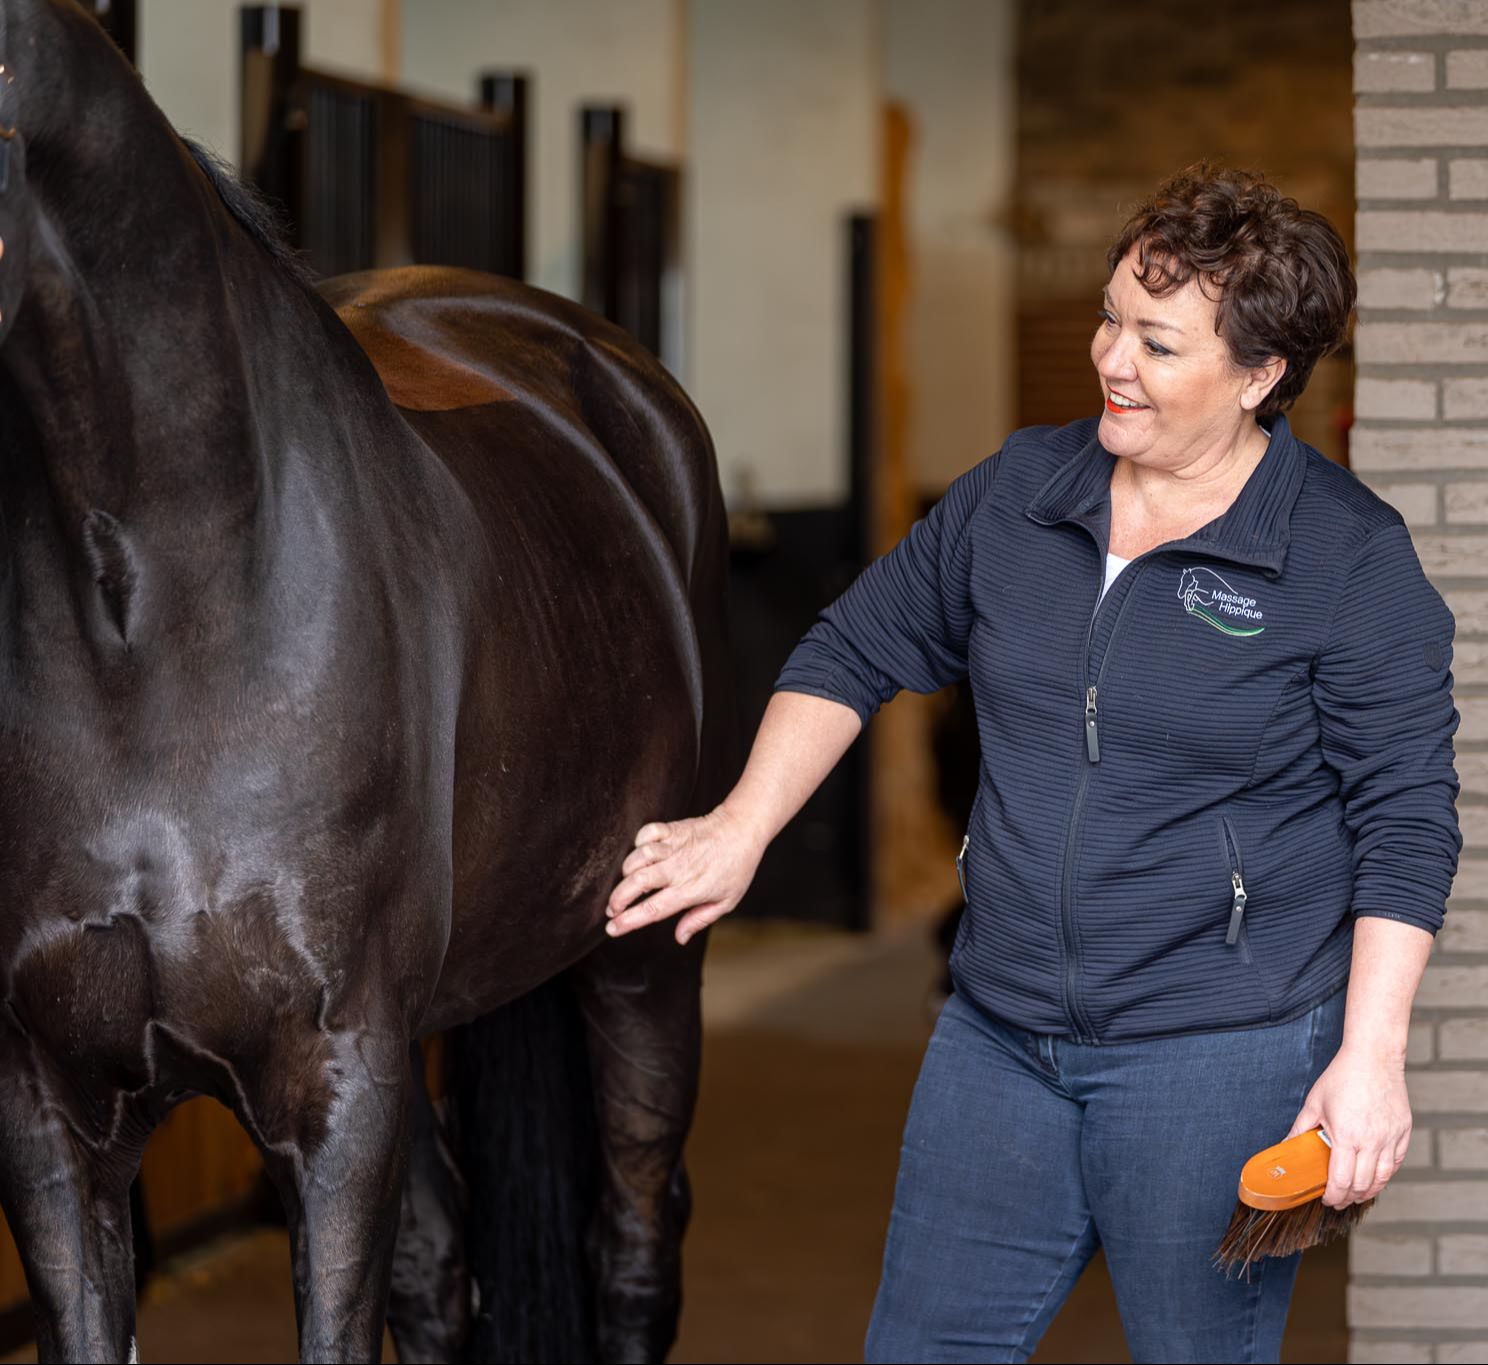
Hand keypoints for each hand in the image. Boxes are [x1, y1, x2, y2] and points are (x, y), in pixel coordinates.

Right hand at [606, 805, 766, 944]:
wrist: (743, 830)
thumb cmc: (737, 867)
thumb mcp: (726, 901)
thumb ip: (699, 920)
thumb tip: (679, 938)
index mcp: (691, 890)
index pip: (653, 909)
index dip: (629, 921)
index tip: (612, 929)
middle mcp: (679, 868)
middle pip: (638, 883)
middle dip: (618, 898)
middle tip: (612, 909)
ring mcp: (675, 847)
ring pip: (639, 857)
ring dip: (627, 871)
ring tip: (628, 881)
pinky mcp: (673, 830)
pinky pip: (647, 832)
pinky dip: (638, 842)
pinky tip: (641, 852)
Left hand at [1286, 1043, 1410, 1207]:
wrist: (1373, 1058)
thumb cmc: (1342, 1077)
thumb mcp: (1314, 1103)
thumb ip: (1300, 1129)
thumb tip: (1285, 1146)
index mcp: (1347, 1136)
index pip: (1340, 1180)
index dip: (1333, 1195)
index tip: (1326, 1200)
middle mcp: (1371, 1141)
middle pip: (1362, 1184)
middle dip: (1348, 1198)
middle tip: (1339, 1201)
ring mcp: (1390, 1138)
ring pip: (1382, 1178)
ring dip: (1369, 1192)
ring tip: (1356, 1195)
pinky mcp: (1403, 1133)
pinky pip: (1396, 1163)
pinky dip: (1385, 1176)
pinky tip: (1375, 1178)